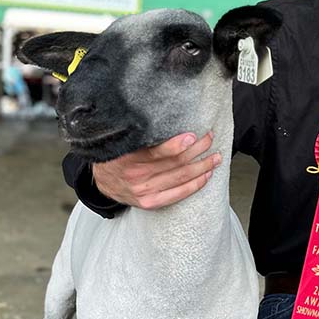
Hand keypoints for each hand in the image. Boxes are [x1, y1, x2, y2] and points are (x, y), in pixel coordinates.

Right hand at [91, 132, 219, 208]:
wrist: (102, 182)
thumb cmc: (115, 154)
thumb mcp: (120, 140)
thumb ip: (138, 132)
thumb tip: (160, 115)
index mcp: (127, 157)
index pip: (157, 152)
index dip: (177, 145)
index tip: (193, 135)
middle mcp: (136, 176)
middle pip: (175, 163)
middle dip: (197, 150)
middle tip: (210, 138)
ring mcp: (144, 191)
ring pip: (181, 177)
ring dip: (202, 166)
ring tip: (215, 157)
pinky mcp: (150, 203)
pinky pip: (178, 194)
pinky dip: (195, 185)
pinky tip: (206, 176)